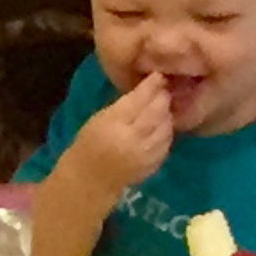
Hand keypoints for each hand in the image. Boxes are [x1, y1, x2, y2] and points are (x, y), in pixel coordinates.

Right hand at [67, 73, 175, 197]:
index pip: (138, 100)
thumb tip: (147, 89)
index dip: (151, 86)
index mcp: (113, 124)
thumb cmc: (89, 143)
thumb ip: (124, 104)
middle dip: (163, 99)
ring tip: (163, 108)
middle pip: (156, 113)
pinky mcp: (152, 166)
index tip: (158, 76)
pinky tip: (162, 127)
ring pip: (165, 128)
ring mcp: (144, 155)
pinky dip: (166, 133)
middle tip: (164, 90)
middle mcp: (132, 139)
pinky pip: (166, 145)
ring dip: (167, 115)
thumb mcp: (100, 118)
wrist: (89, 179)